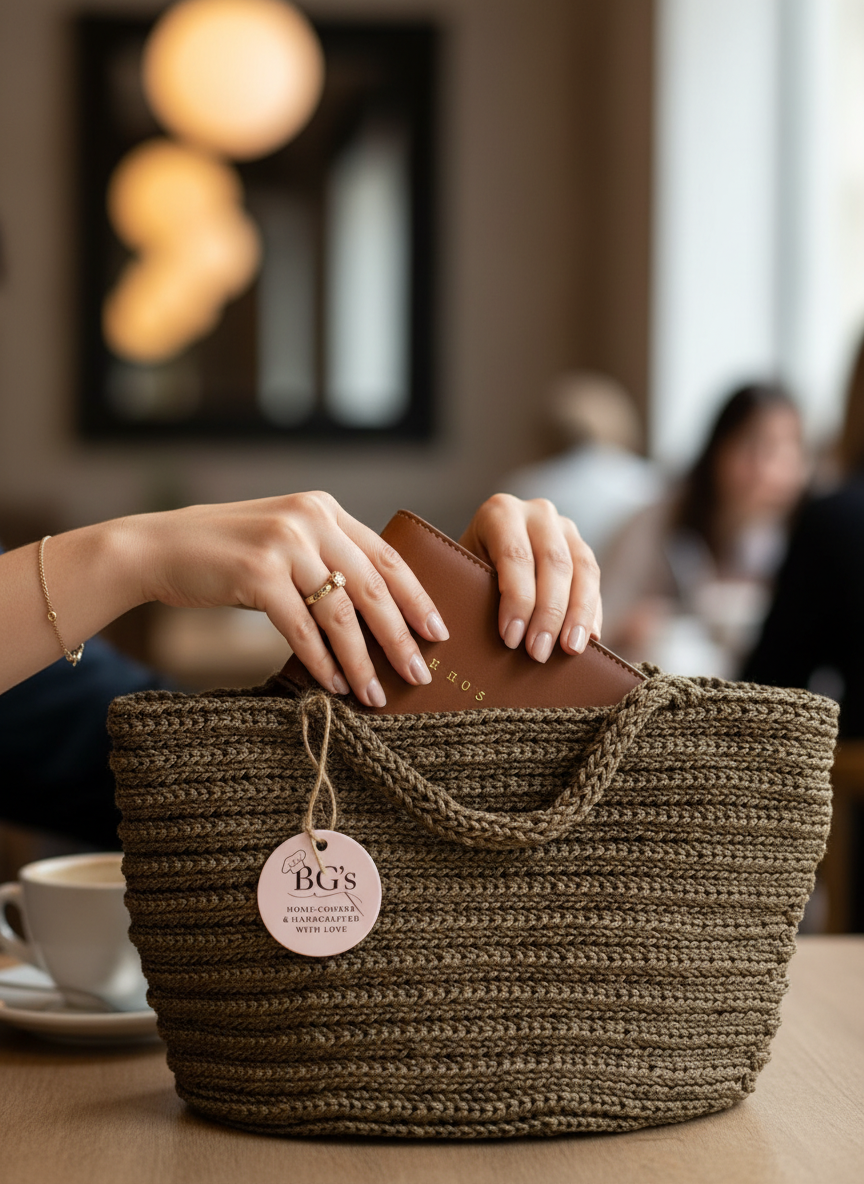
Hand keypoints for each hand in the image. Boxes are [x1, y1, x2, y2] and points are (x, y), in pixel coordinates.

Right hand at [137, 492, 448, 707]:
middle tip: (420, 673)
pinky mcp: (258, 574)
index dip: (416, 597)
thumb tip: (375, 612)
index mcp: (324, 510)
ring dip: (361, 660)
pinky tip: (334, 685)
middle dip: (400, 636)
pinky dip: (322, 661)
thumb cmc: (226, 554)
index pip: (387, 557)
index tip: (438, 632)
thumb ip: (325, 557)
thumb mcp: (284, 539)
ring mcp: (284, 545)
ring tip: (375, 695)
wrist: (159, 547)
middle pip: (373, 587)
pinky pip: (302, 629)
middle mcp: (310, 520)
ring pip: (340, 613)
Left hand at [459, 494, 601, 660]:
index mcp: (500, 512)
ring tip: (570, 650)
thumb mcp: (464, 574)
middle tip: (539, 652)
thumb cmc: (468, 570)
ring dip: (578, 615)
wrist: (484, 550)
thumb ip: (478, 594)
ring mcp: (564, 528)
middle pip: (554, 563)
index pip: (515, 555)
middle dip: (548, 613)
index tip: (511, 638)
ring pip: (583, 570)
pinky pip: (594, 580)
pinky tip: (589, 638)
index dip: (517, 599)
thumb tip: (495, 636)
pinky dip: (592, 612)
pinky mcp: (582, 548)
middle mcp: (537, 513)